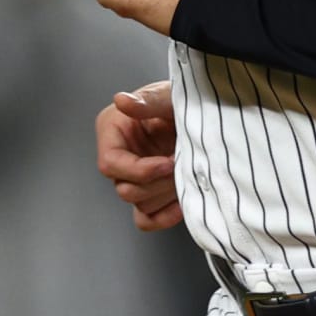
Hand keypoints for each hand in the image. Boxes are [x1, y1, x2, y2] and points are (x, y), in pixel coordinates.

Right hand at [96, 80, 181, 230]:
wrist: (204, 112)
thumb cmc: (181, 99)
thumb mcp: (168, 96)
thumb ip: (148, 101)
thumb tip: (122, 100)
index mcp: (112, 131)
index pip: (111, 163)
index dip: (139, 170)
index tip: (168, 163)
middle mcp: (119, 156)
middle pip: (126, 189)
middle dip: (159, 183)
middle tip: (183, 167)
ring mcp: (133, 178)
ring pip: (139, 204)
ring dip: (166, 195)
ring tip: (187, 175)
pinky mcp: (149, 193)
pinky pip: (146, 219)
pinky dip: (163, 217)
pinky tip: (182, 204)